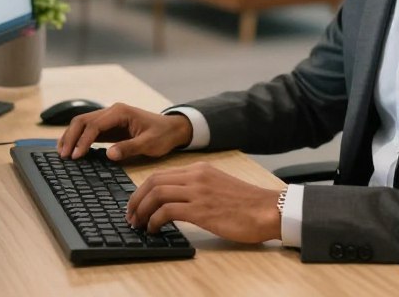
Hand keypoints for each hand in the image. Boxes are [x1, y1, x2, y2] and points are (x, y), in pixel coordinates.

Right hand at [57, 102, 192, 160]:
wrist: (172, 129)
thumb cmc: (162, 135)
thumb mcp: (149, 144)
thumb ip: (129, 148)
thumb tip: (108, 154)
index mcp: (120, 112)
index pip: (94, 125)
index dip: (83, 141)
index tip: (76, 156)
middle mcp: (112, 111)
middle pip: (83, 120)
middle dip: (71, 137)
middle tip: (63, 156)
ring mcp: (109, 118)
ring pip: (82, 123)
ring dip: (70, 136)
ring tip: (62, 153)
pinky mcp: (108, 126)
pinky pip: (88, 130)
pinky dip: (77, 138)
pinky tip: (72, 150)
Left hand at [126, 162, 283, 243]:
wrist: (267, 209)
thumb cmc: (246, 204)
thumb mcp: (218, 186)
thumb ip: (198, 188)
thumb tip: (175, 202)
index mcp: (199, 169)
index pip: (161, 174)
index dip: (143, 189)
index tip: (136, 204)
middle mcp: (196, 176)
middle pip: (153, 181)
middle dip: (136, 199)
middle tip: (130, 215)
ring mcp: (198, 191)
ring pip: (156, 193)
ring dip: (141, 210)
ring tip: (138, 224)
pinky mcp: (201, 210)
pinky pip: (167, 210)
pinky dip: (154, 220)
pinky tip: (154, 229)